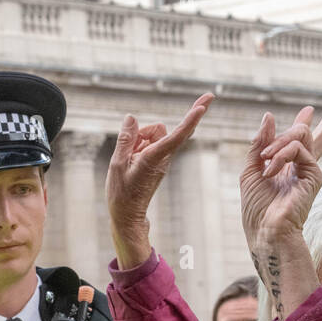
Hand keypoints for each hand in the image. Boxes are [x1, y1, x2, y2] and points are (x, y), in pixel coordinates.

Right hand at [106, 93, 213, 269]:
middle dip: (144, 131)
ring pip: (153, 135)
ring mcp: (162, 159)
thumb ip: (125, 139)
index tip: (204, 105)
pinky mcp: (158, 161)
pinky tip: (131, 161)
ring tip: (128, 161)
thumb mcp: (117, 165)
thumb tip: (132, 118)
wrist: (128, 215)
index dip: (190, 119)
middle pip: (159, 128)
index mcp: (154, 159)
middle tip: (130, 151)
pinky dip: (139, 147)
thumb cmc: (121, 193)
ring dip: (138, 140)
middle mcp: (163, 158)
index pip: (177, 135)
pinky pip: (149, 144)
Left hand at [239, 89, 321, 246]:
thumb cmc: (256, 207)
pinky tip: (270, 169)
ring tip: (265, 159)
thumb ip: (259, 144)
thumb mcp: (251, 169)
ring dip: (277, 142)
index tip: (309, 109)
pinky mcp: (315, 174)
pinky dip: (280, 155)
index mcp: (287, 164)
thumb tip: (269, 116)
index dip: (305, 121)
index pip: (301, 139)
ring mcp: (310, 168)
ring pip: (302, 133)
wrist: (264, 230)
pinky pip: (298, 148)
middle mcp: (302, 165)